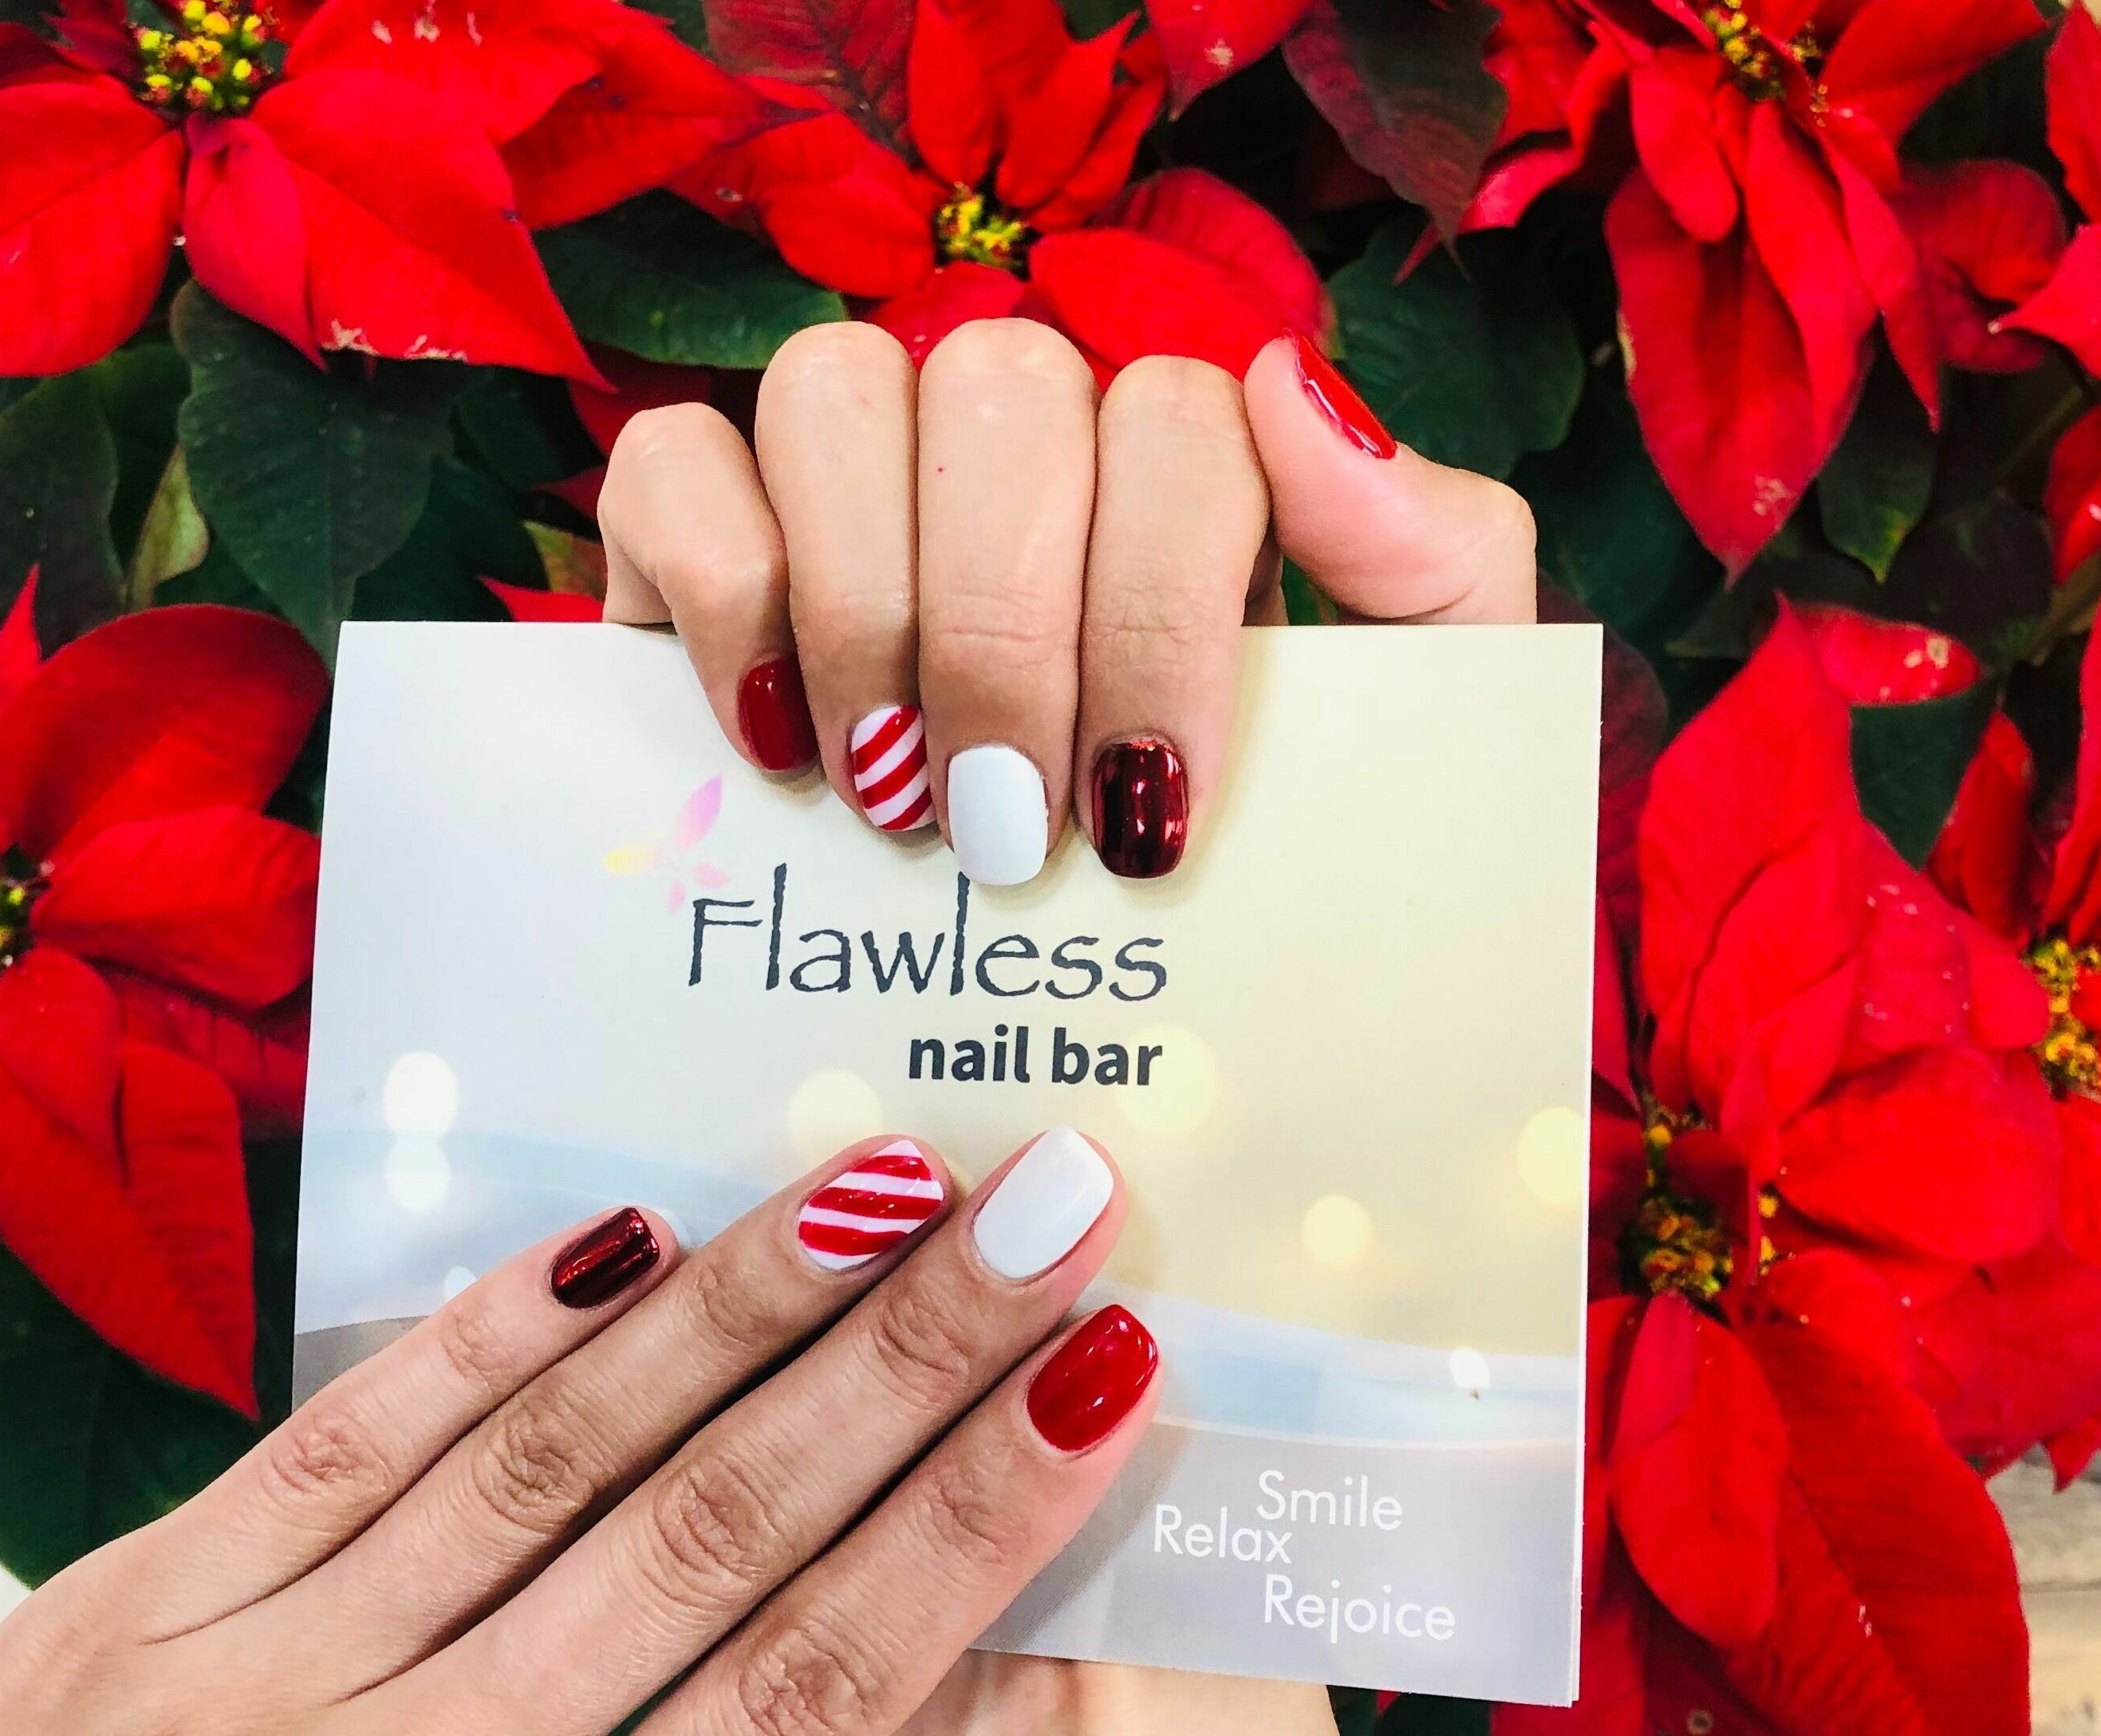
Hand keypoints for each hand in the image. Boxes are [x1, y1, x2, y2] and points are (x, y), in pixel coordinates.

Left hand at [0, 1130, 1158, 1735]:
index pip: (805, 1692)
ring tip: (893, 1175)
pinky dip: (492, 1327)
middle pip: (712, 1535)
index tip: (1106, 1382)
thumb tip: (861, 1674)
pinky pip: (344, 1438)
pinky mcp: (123, 1614)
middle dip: (906, 1359)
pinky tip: (623, 1231)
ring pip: (547, 1455)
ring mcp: (247, 1683)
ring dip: (739, 1305)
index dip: (969, 1528)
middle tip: (1056, 1201)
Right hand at [599, 320, 1536, 884]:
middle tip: (1009, 833)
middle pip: (999, 389)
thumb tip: (1297, 390)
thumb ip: (1426, 555)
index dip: (1156, 612)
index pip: (1175, 419)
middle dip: (1005, 635)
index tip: (1148, 813)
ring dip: (863, 610)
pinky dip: (718, 586)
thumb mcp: (1403, 725)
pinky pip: (675, 463)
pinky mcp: (700, 518)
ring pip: (833, 390)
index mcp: (1186, 461)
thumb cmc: (1268, 844)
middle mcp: (1021, 428)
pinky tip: (768, 738)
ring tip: (890, 796)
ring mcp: (856, 461)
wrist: (1148, 981)